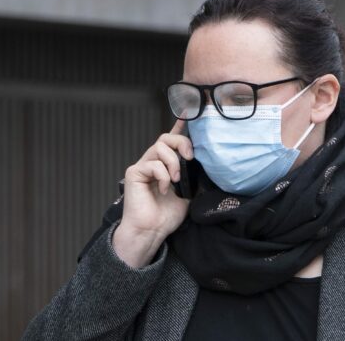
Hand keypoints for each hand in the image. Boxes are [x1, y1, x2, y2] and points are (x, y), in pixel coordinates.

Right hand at [113, 120, 192, 267]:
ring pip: (159, 147)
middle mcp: (154, 161)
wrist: (152, 231)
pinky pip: (152, 164)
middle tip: (190, 157)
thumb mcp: (189, 193)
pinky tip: (164, 189)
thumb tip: (210, 166)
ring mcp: (143, 166)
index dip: (181, 125)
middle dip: (182, 142)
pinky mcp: (135, 172)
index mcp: (167, 164)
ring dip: (173, 162)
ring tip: (176, 180)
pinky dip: (163, 175)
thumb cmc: (167, 215)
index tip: (190, 112)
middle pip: (166, 138)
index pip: (173, 140)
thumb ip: (194, 177)